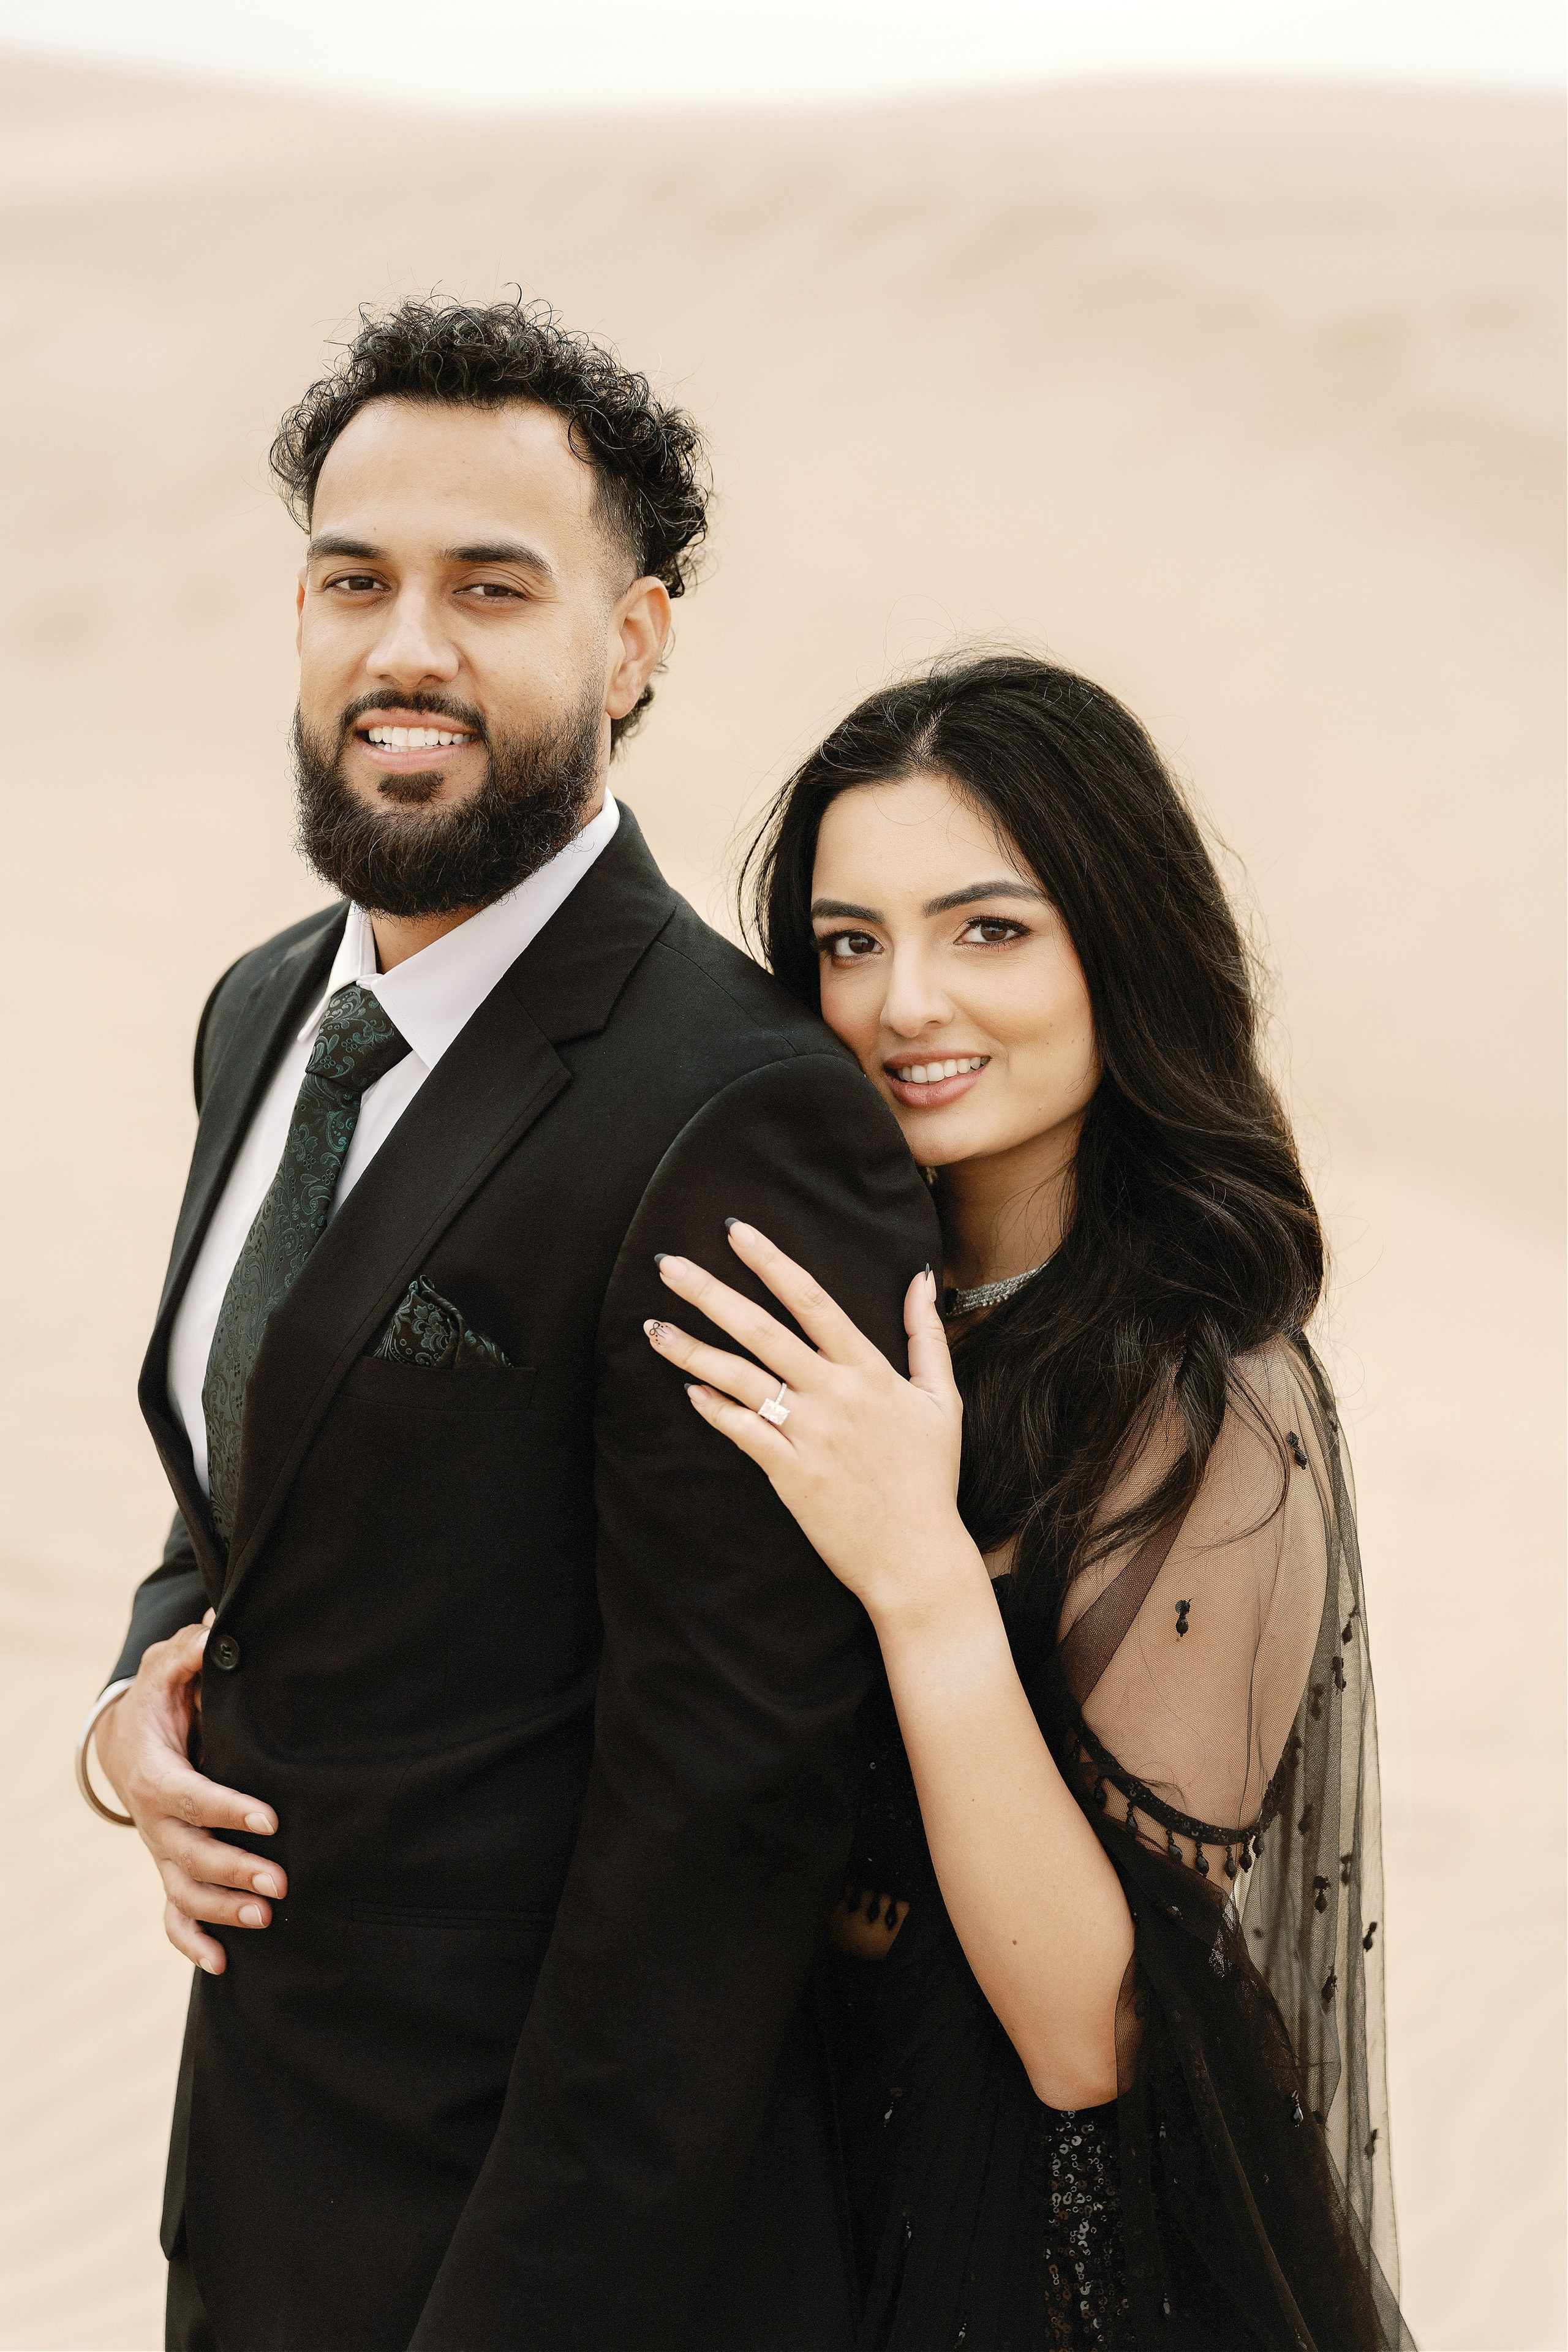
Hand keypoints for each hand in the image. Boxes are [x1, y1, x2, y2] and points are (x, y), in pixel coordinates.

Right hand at [93, 1613, 284, 1974]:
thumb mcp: (168, 1667)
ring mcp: (160, 1851)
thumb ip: (190, 1652)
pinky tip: (223, 1965)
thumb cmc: (160, 1699)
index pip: (188, 1797)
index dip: (226, 1810)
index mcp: (154, 1773)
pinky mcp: (168, 1869)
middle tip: (282, 1881)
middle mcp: (154, 1822)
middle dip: (234, 1871)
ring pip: (183, 1892)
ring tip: (266, 1917)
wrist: (126, 1739)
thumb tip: (216, 1631)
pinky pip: (172, 1916)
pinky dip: (192, 1943)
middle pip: (189, 1855)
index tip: (269, 1818)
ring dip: (223, 1910)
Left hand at [645, 1222, 975, 1630]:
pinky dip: (714, 1410)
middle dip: (710, 1293)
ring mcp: (809, 1434)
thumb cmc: (930, 1476)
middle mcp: (834, 1395)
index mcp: (869, 1371)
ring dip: (693, 1350)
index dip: (771, 1262)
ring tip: (653, 1326)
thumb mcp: (943, 1399)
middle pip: (762, 1330)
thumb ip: (927, 1335)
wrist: (916, 1557)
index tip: (735, 1230)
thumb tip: (921, 1277)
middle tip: (669, 1264)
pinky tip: (688, 1390)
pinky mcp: (789, 1474)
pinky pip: (742, 1432)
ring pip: (740, 1379)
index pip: (812, 1301)